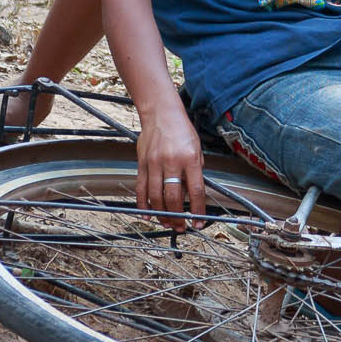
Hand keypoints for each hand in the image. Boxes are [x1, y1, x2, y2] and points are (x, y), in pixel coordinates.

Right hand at [135, 109, 205, 229]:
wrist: (161, 114)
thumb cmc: (181, 131)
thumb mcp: (196, 149)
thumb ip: (195, 172)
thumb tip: (192, 196)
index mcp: (189, 158)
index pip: (196, 190)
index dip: (198, 210)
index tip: (199, 222)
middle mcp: (171, 162)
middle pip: (174, 198)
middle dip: (178, 217)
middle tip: (181, 227)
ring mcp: (154, 164)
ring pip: (156, 197)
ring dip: (162, 214)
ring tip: (167, 223)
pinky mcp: (142, 164)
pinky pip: (141, 189)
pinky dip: (144, 205)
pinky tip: (148, 214)